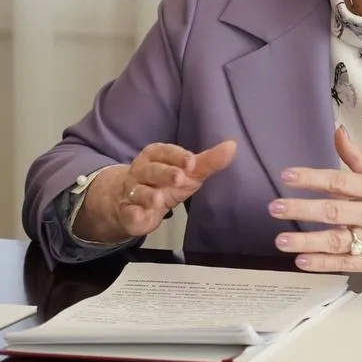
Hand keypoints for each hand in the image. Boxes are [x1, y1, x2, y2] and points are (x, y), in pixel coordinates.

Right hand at [75, 139, 235, 242]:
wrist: (134, 204)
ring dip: (147, 195)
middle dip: (164, 173)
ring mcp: (133, 192)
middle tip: (179, 178)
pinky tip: (139, 215)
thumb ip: (209, 161)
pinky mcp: (128, 212)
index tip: (191, 162)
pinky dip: (133, 213)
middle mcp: (141, 171)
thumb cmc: (166, 183)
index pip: (164, 151)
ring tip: (158, 199)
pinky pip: (128, 212)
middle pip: (151, 170)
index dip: (177, 156)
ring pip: (138, 191)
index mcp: (155, 156)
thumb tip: (232, 146)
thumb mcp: (189, 171)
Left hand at [270, 126, 361, 273]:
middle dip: (301, 209)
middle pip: (333, 211)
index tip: (288, 175)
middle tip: (274, 207)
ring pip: (336, 241)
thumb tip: (337, 132)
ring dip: (306, 241)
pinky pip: (347, 264)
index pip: (339, 181)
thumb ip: (357, 158)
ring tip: (281, 239)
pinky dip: (324, 264)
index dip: (312, 178)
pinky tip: (302, 261)